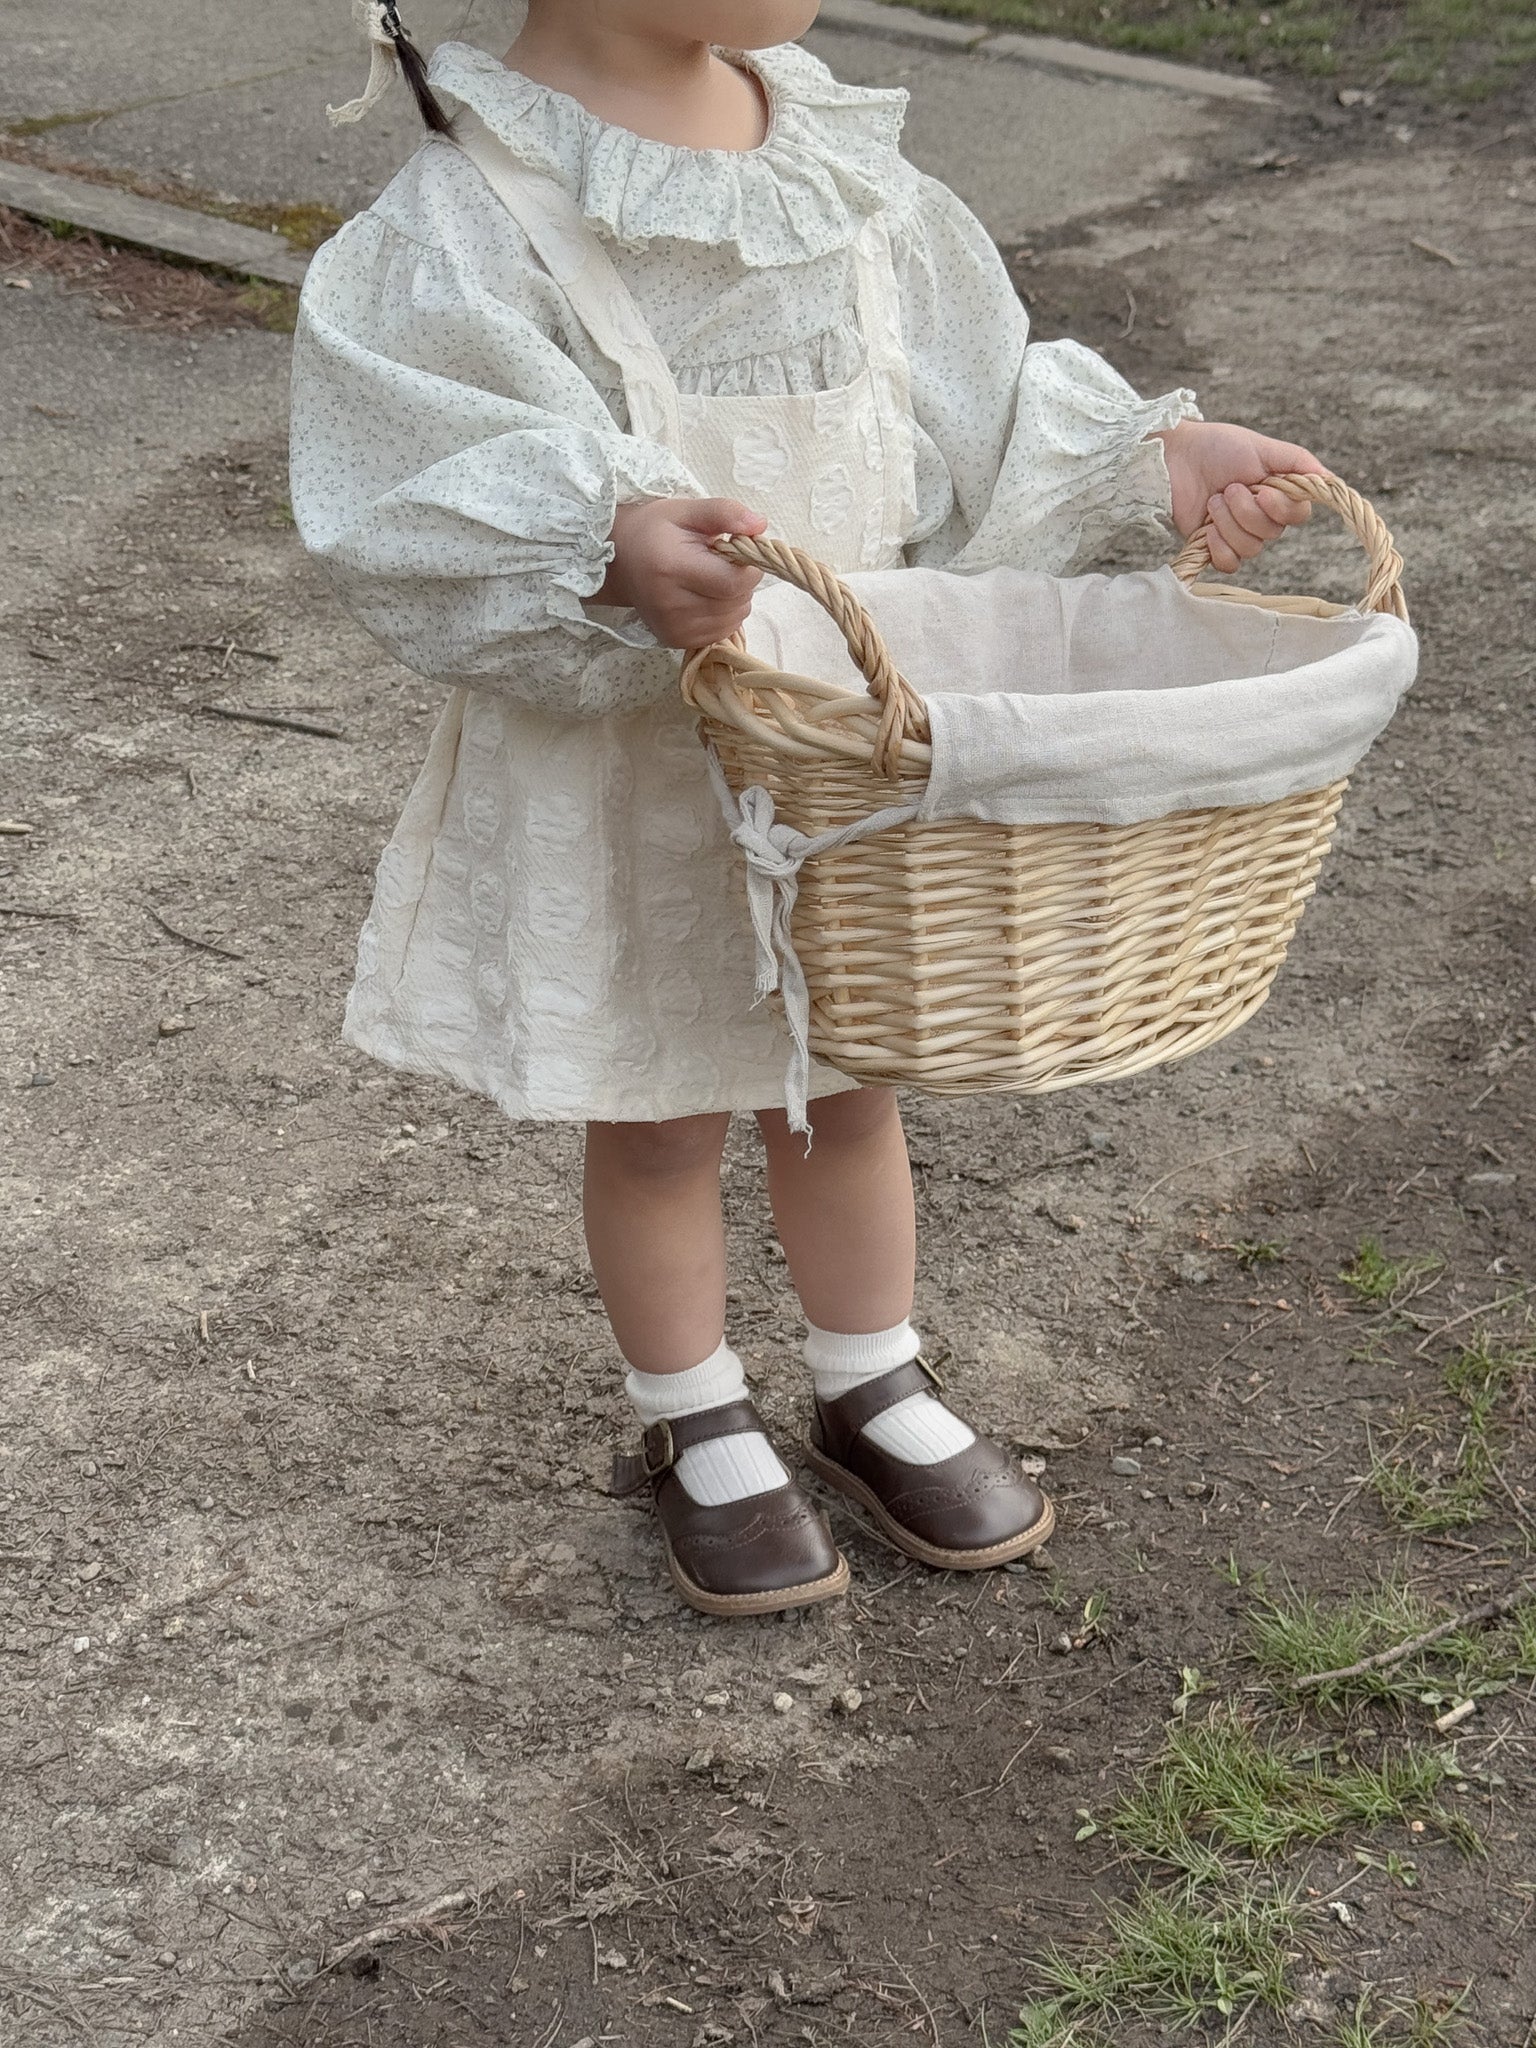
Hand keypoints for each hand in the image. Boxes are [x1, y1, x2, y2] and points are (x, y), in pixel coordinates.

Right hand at [599, 496, 766, 648]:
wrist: (618, 562)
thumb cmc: (653, 531)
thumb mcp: (686, 510)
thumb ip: (724, 513)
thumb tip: (760, 525)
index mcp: (673, 569)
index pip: (734, 581)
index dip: (749, 566)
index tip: (738, 551)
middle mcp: (672, 605)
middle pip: (737, 601)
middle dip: (741, 580)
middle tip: (720, 562)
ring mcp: (675, 628)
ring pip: (734, 618)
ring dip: (734, 598)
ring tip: (711, 578)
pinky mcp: (676, 641)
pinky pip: (722, 631)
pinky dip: (724, 614)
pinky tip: (706, 596)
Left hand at [1155, 420, 1329, 573]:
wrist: (1176, 459)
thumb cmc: (1218, 448)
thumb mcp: (1263, 448)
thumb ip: (1298, 462)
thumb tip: (1329, 481)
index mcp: (1277, 493)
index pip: (1299, 515)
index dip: (1282, 509)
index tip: (1263, 491)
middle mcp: (1262, 517)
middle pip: (1272, 533)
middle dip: (1247, 511)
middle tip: (1229, 489)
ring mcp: (1238, 534)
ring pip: (1251, 548)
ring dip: (1229, 523)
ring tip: (1214, 500)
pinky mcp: (1214, 547)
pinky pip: (1230, 564)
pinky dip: (1219, 547)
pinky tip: (1207, 528)